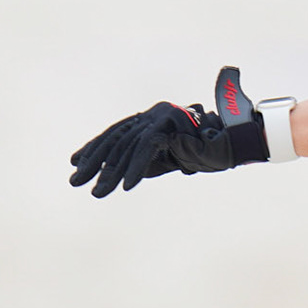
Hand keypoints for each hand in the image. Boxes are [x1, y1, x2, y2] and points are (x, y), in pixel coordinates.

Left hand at [69, 66, 269, 197]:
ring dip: (112, 173)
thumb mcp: (164, 160)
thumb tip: (114, 173)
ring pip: (127, 147)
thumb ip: (142, 162)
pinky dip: (136, 169)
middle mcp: (152, 114)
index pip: (116, 134)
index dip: (94, 149)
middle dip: (93, 163)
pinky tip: (127, 187)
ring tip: (99, 193)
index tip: (75, 164)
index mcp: (149, 119)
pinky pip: (147, 149)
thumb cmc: (202, 152)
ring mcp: (160, 117)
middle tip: (74, 182)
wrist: (233, 145)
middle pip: (115, 140)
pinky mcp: (169, 125)